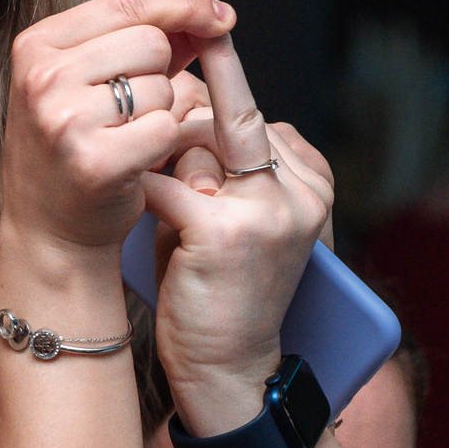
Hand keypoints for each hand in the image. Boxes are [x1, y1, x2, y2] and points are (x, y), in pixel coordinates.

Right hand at [1, 0, 233, 255]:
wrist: (49, 228)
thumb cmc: (77, 148)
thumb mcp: (88, 82)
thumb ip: (141, 41)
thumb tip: (211, 13)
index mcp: (36, 46)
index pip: (126, 3)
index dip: (182, 5)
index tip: (221, 14)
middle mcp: (43, 77)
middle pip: (150, 42)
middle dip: (159, 73)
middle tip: (128, 110)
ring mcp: (65, 119)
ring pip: (161, 87)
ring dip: (160, 113)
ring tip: (124, 138)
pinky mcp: (96, 161)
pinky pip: (165, 128)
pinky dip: (163, 145)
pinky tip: (135, 162)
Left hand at [143, 33, 336, 434]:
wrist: (229, 370)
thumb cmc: (220, 288)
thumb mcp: (235, 214)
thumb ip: (220, 163)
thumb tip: (178, 100)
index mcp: (313, 180)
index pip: (253, 112)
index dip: (207, 106)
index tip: (183, 77)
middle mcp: (301, 190)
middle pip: (224, 118)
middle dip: (179, 135)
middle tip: (160, 169)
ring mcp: (269, 209)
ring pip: (194, 141)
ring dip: (163, 165)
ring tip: (164, 206)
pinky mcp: (226, 231)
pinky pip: (166, 183)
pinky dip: (142, 192)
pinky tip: (134, 206)